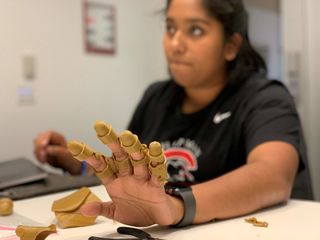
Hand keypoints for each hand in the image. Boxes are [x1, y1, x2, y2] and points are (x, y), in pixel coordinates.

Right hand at [33, 131, 81, 174]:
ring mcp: (45, 143)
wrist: (67, 164)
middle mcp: (51, 139)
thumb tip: (47, 149)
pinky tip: (43, 161)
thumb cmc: (69, 158)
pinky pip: (35, 151)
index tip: (43, 146)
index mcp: (59, 138)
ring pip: (36, 144)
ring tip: (44, 160)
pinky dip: (37, 156)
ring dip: (37, 153)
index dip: (44, 139)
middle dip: (39, 147)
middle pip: (40, 138)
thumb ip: (57, 151)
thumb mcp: (66, 155)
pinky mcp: (41, 149)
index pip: (49, 134)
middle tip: (43, 156)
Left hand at [67, 121, 183, 226]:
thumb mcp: (115, 212)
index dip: (88, 155)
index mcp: (116, 181)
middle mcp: (128, 175)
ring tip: (128, 137)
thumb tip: (83, 209)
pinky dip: (156, 161)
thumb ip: (101, 208)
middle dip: (111, 142)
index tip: (74, 145)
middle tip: (101, 127)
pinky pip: (157, 172)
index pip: (100, 165)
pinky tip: (154, 148)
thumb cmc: (136, 211)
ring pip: (138, 160)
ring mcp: (142, 178)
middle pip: (120, 156)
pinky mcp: (157, 185)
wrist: (158, 218)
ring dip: (133, 149)